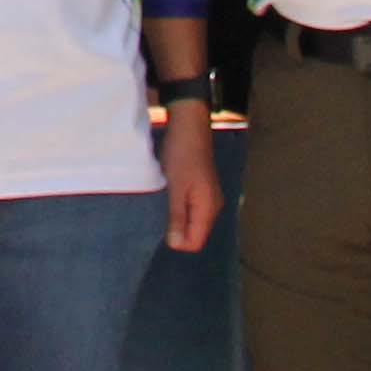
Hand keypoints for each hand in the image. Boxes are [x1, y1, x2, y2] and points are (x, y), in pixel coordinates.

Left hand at [157, 95, 223, 252]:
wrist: (189, 126)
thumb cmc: (182, 154)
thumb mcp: (176, 188)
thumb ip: (178, 216)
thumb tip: (176, 244)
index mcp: (209, 208)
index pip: (195, 242)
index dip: (177, 241)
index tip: (160, 225)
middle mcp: (212, 206)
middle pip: (194, 234)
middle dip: (176, 231)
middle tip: (158, 214)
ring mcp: (208, 198)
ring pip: (192, 222)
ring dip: (176, 219)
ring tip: (161, 204)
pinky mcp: (201, 190)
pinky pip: (190, 210)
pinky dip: (178, 209)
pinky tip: (167, 198)